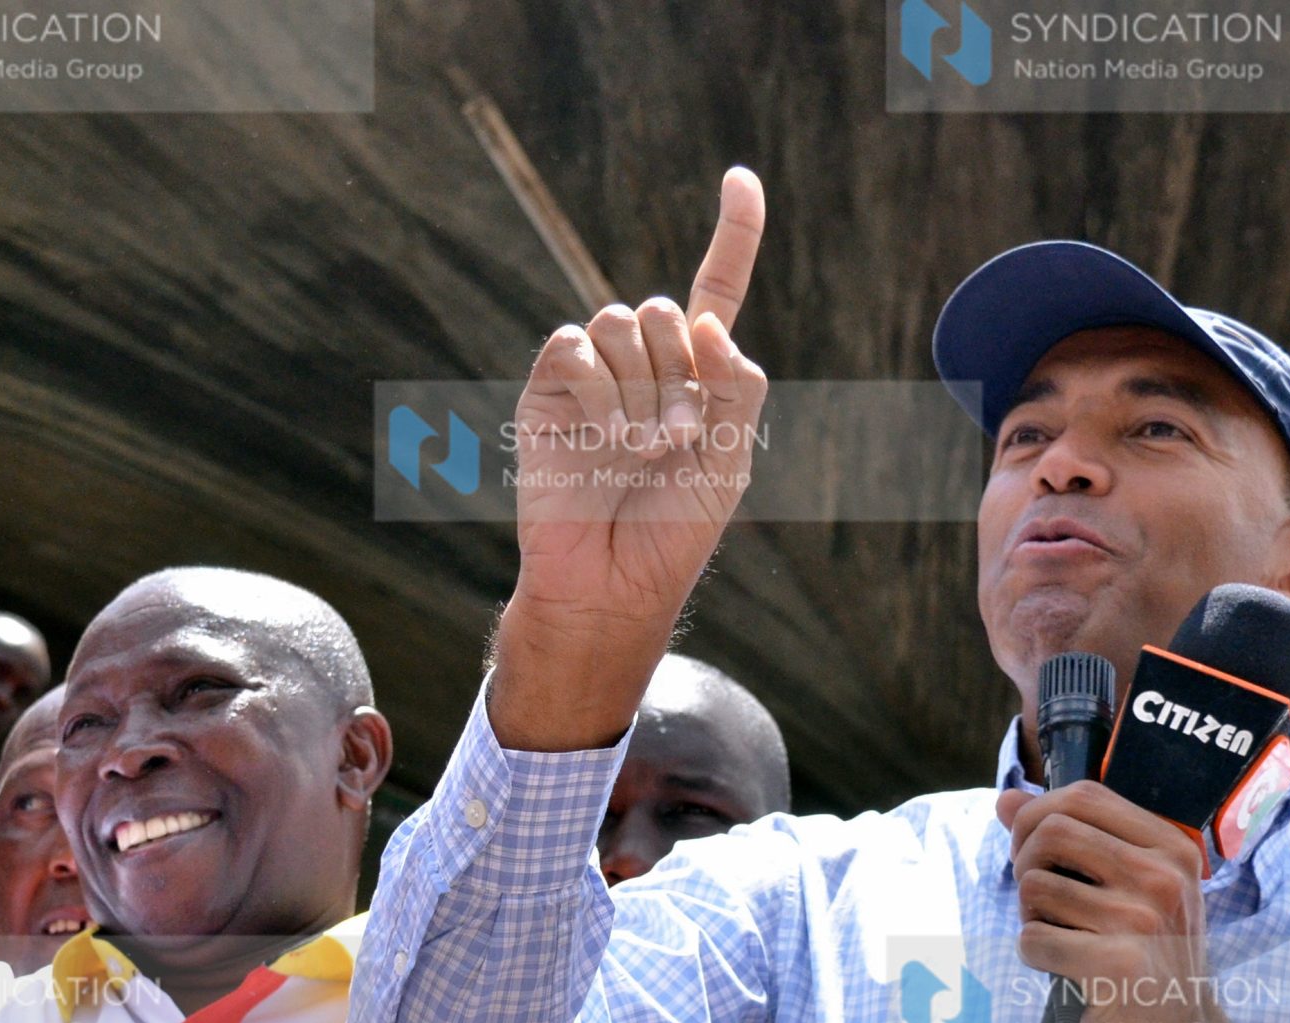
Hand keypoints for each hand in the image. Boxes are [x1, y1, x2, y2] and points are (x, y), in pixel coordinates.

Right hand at [489, 167, 767, 749]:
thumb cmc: (673, 528)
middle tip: (677, 440)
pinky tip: (604, 438)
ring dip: (643, 389)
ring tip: (641, 449)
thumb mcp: (733, 456)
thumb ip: (735, 382)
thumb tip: (703, 317)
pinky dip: (599, 391)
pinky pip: (576, 348)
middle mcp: (642, 364)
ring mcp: (593, 374)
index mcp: (695, 374)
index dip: (735, 233)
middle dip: (681, 373)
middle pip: (666, 310)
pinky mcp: (549, 389)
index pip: (715, 287)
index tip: (740, 176)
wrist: (614, 580)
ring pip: (622, 322)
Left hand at [1001, 783, 1275, 1022]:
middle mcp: (1163, 877)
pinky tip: (1065, 971)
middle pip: (1052, 831)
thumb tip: (1006, 798)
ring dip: (1031, 916)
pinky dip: (1034, 957)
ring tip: (1063, 939)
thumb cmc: (1146, 959)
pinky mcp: (1116, 964)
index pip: (1083, 795)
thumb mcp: (1127, 890)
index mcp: (1171, 848)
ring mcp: (1143, 920)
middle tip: (1038, 899)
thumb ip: (1071, 838)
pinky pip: (1033, 938)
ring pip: (1034, 886)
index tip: (1034, 848)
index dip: (1038, 813)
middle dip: (1025, 862)